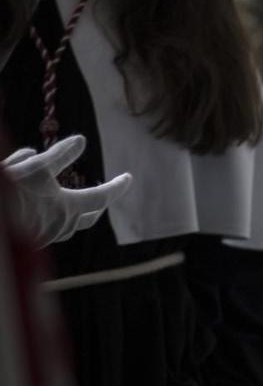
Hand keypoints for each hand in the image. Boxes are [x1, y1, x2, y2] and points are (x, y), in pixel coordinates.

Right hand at [3, 136, 133, 246]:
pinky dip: (47, 218)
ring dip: (72, 216)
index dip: (117, 186)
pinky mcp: (28, 245)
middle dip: (96, 208)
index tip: (128, 178)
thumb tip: (81, 140)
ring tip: (72, 207)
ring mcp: (43, 239)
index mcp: (67, 208)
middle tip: (102, 201)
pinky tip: (36, 210)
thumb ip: (60, 155)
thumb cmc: (10, 191)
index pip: (102, 197)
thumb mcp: (35, 167)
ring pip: (65, 228)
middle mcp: (59, 227)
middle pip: (87, 219)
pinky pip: (45, 230)